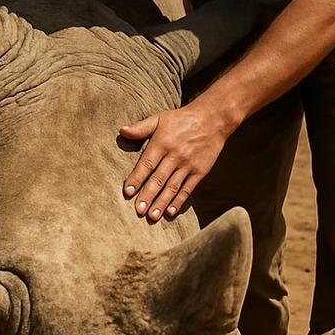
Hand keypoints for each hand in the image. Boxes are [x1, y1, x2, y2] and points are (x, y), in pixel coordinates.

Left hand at [119, 102, 228, 220]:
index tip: (127, 192)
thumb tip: (122, 131)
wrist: (213, 119)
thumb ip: (140, 128)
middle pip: (159, 179)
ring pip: (172, 187)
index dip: (136, 178)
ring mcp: (188, 165)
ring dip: (162, 202)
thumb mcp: (160, 119)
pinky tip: (171, 211)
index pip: (146, 164)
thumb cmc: (182, 119)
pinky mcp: (200, 171)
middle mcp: (174, 156)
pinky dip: (179, 201)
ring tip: (152, 216)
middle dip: (148, 196)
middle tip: (138, 211)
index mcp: (162, 143)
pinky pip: (188, 188)